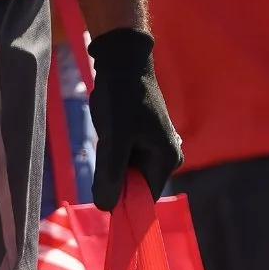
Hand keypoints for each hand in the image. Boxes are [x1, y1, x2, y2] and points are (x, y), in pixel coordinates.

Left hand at [86, 28, 182, 204]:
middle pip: (135, 185)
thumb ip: (110, 175)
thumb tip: (106, 209)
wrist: (123, 61)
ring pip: (127, 171)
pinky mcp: (146, 140)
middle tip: (104, 148)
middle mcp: (167, 158)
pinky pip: (126, 157)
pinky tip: (110, 129)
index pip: (144, 199)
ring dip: (112, 161)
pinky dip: (113, 150)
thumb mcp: (114, 138)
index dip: (122, 201)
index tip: (101, 191)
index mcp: (167, 160)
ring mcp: (157, 148)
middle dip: (115, 175)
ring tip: (110, 133)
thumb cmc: (122, 97)